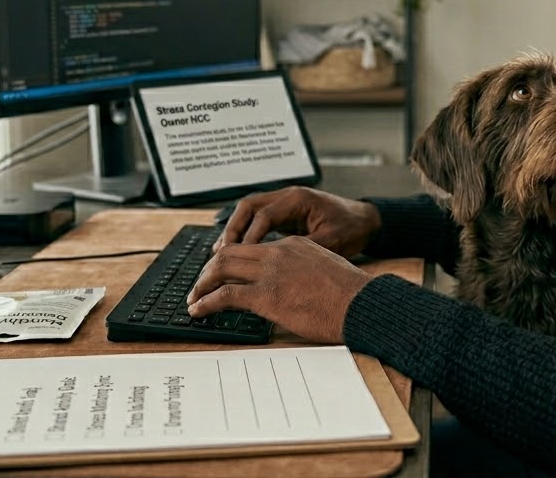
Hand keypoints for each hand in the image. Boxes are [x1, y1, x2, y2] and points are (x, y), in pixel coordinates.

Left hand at [187, 236, 373, 343]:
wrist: (361, 304)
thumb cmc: (351, 295)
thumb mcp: (325, 271)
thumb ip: (304, 272)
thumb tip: (293, 288)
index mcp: (293, 245)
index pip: (253, 247)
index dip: (232, 260)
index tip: (223, 273)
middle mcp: (278, 253)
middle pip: (230, 252)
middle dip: (209, 268)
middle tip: (200, 283)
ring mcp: (270, 273)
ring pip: (221, 268)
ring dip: (202, 283)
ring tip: (193, 298)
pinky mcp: (266, 295)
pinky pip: (224, 295)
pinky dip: (206, 302)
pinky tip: (198, 311)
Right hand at [214, 186, 380, 258]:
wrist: (368, 221)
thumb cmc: (353, 229)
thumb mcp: (332, 241)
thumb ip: (304, 250)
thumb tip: (277, 266)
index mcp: (299, 199)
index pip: (264, 215)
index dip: (248, 236)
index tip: (237, 257)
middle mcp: (288, 196)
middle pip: (248, 207)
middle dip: (232, 230)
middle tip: (220, 255)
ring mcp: (285, 203)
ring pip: (249, 212)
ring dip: (235, 231)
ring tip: (220, 254)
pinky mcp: (285, 213)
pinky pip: (258, 220)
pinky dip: (246, 234)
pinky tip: (238, 252)